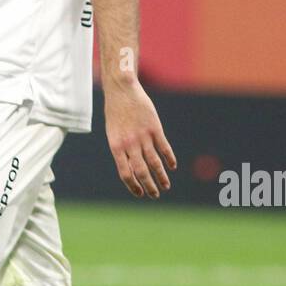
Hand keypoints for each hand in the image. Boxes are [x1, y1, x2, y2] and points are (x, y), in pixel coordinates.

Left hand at [104, 78, 176, 198]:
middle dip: (149, 186)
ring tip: (166, 186)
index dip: (133, 186)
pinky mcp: (154, 128)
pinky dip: (169, 159)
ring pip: (154, 162)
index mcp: (116, 146)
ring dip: (161, 176)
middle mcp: (130, 144)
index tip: (140, 193)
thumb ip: (122, 150)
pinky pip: (164, 148)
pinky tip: (172, 167)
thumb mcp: (113, 133)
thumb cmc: (115, 112)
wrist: (122, 90)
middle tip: (155, 195)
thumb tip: (132, 169)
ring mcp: (143, 136)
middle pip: (141, 171)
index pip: (125, 173)